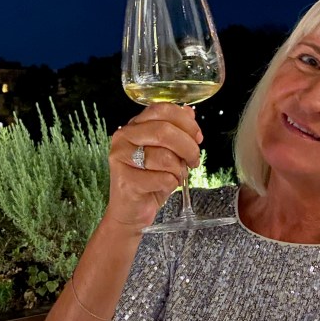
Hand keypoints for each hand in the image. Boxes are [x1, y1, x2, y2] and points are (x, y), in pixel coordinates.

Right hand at [106, 104, 202, 230]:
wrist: (131, 210)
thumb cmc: (149, 180)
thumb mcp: (166, 152)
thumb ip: (176, 130)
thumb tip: (189, 112)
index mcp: (134, 126)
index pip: (162, 110)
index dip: (186, 122)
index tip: (197, 137)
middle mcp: (124, 138)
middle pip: (164, 131)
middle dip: (188, 147)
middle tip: (194, 160)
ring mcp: (122, 159)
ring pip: (165, 157)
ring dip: (179, 169)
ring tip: (175, 176)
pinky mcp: (126, 181)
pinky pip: (162, 178)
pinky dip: (171, 183)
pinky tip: (164, 186)